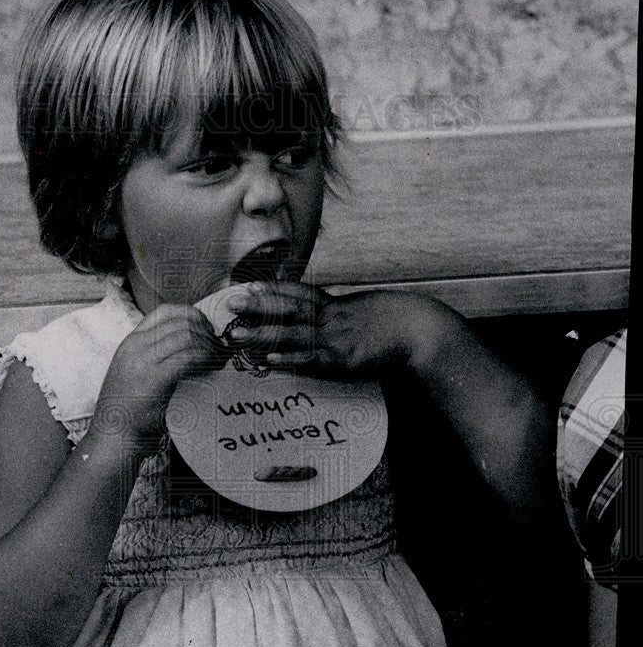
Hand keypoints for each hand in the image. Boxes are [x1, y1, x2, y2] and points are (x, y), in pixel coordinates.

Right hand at [92, 305, 226, 444]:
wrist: (114, 436)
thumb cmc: (129, 411)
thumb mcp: (137, 373)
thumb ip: (157, 357)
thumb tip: (191, 347)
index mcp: (131, 342)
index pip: (165, 311)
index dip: (191, 315)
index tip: (206, 330)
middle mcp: (135, 345)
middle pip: (180, 321)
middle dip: (206, 331)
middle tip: (219, 347)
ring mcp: (143, 360)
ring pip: (187, 335)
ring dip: (208, 346)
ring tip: (218, 360)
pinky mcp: (154, 378)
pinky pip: (188, 357)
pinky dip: (205, 359)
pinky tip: (211, 369)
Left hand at [224, 282, 450, 378]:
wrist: (416, 330)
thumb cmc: (391, 322)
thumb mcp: (361, 309)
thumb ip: (338, 311)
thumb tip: (321, 312)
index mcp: (333, 304)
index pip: (295, 293)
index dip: (269, 290)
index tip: (245, 286)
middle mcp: (330, 317)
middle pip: (287, 308)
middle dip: (257, 305)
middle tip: (230, 303)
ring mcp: (334, 338)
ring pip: (292, 334)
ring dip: (262, 334)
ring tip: (238, 335)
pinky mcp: (341, 360)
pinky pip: (310, 360)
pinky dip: (289, 359)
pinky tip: (270, 360)